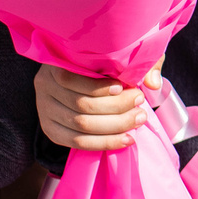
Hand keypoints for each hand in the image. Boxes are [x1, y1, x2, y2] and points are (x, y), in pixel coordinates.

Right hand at [35, 63, 154, 150]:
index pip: (71, 79)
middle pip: (80, 105)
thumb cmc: (102, 62)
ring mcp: (44, 110)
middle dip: (116, 108)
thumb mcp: (121, 55)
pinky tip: (126, 139)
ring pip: (80, 126)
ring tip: (138, 120)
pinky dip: (104, 143)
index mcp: (55, 64)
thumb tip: (153, 83)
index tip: (125, 87)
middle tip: (140, 105)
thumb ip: (141, 62)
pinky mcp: (51, 130)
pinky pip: (77, 143)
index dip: (99, 87)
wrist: (83, 79)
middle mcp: (44, 86)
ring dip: (115, 127)